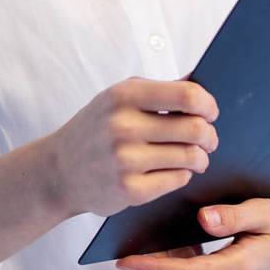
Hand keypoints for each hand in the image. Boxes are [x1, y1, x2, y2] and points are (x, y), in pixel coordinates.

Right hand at [41, 76, 220, 218]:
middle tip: (209, 139)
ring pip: (190, 156)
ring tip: (195, 157)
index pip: (186, 95)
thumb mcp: (118, 98)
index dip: (208, 105)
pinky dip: (183, 174)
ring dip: (200, 157)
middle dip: (210, 135)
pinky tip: (174, 170)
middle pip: (195, 128)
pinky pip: (178, 180)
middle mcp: (123, 126)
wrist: (58, 171)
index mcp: (124, 96)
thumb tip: (199, 78)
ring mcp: (126, 160)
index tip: (210, 112)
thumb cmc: (96, 129)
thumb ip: (158, 89)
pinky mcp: (130, 190)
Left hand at [114, 199, 269, 269]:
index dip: (152, 266)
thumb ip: (235, 216)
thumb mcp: (267, 212)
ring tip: (133, 241)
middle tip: (117, 245)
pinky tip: (161, 243)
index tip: (126, 258)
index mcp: (238, 268)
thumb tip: (203, 218)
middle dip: (145, 265)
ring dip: (157, 264)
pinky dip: (172, 264)